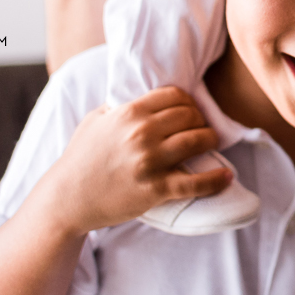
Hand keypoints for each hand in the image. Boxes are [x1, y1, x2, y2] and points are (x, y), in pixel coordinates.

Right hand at [43, 86, 232, 234]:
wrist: (67, 198)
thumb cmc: (80, 158)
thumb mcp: (95, 120)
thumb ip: (121, 106)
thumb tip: (146, 97)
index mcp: (129, 113)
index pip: (175, 96)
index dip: (189, 102)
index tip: (191, 111)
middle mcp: (142, 133)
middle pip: (190, 116)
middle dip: (201, 120)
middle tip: (202, 127)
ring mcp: (149, 162)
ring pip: (197, 141)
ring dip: (210, 140)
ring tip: (212, 143)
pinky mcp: (155, 189)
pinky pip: (195, 182)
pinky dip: (215, 179)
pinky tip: (227, 176)